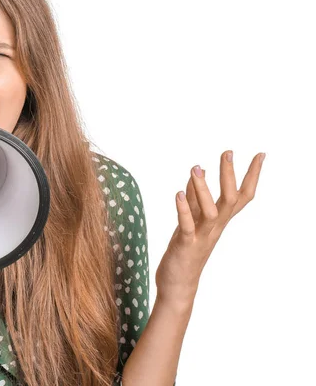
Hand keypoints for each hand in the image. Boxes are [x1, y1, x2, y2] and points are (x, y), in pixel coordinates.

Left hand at [155, 150, 265, 309]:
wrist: (178, 285)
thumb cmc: (185, 252)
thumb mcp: (191, 221)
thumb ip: (194, 199)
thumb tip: (196, 174)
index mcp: (218, 221)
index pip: (241, 196)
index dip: (252, 176)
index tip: (260, 154)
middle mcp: (215, 228)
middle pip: (230, 200)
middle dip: (229, 175)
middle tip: (228, 152)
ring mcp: (202, 237)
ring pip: (210, 211)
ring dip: (202, 189)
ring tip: (196, 167)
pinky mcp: (186, 245)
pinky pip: (187, 226)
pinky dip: (183, 209)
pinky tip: (177, 193)